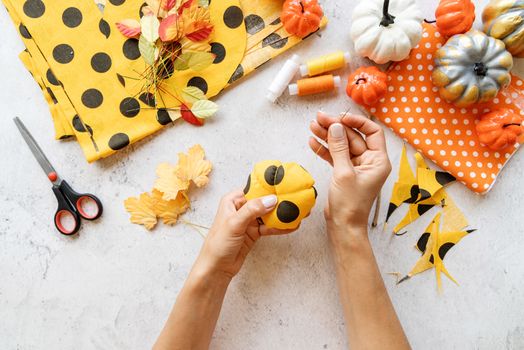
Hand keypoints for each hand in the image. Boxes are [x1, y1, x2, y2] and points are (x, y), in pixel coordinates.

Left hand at [193, 190, 293, 279]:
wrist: (217, 268)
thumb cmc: (218, 244)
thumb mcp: (234, 224)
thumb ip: (252, 210)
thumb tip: (271, 199)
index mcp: (232, 201)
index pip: (254, 189)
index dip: (269, 187)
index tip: (285, 185)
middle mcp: (241, 208)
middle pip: (264, 201)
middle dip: (279, 201)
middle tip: (297, 199)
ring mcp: (248, 221)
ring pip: (268, 214)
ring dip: (282, 215)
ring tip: (299, 213)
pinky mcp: (254, 232)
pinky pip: (269, 227)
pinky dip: (280, 227)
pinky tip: (291, 226)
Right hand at [309, 111, 390, 233]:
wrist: (343, 226)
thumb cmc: (350, 204)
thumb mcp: (344, 173)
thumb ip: (339, 148)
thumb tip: (336, 126)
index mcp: (378, 160)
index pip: (372, 132)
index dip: (357, 122)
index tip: (341, 117)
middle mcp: (369, 161)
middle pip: (352, 136)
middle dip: (335, 127)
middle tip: (319, 118)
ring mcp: (356, 167)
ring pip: (341, 145)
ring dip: (327, 136)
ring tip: (312, 126)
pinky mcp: (344, 173)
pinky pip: (334, 156)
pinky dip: (324, 149)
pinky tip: (312, 141)